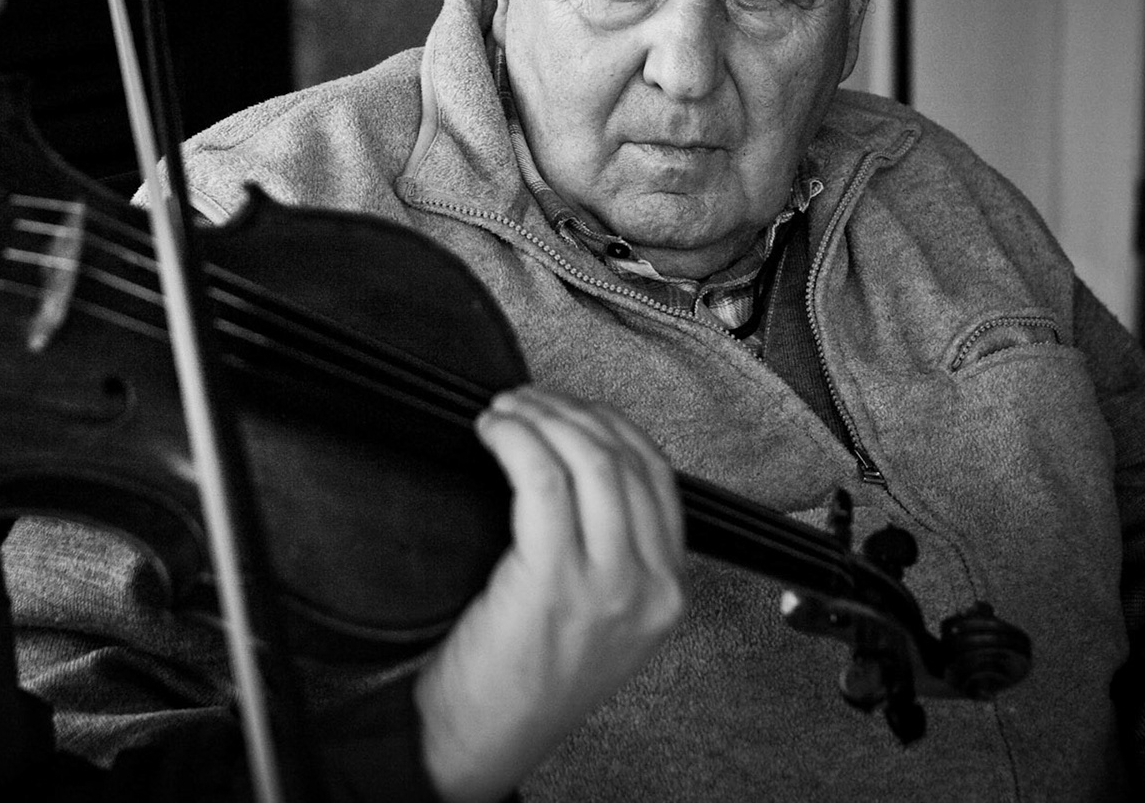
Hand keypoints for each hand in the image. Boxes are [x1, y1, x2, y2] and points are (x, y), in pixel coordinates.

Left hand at [414, 387, 685, 802]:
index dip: (609, 423)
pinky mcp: (554, 584)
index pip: (658, 474)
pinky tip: (494, 435)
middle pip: (625, 458)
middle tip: (525, 401)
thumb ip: (607, 551)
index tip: (567, 407)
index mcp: (666, 591)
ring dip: (541, 418)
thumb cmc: (519, 680)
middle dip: (570, 411)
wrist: (479, 743)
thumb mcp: (595, 618)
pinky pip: (543, 481)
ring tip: (504, 413)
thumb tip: (573, 459)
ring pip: (589, 461)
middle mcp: (648, 587)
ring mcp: (607, 587)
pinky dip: (516, 441)